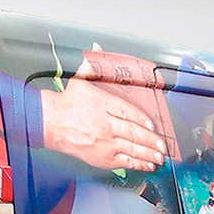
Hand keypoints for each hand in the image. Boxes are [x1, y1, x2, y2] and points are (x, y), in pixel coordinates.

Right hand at [40, 47, 165, 170]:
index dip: (143, 119)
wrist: (49, 124)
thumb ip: (92, 65)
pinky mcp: (100, 158)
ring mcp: (103, 144)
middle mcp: (105, 125)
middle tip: (164, 145)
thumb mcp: (80, 81)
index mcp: (103, 105)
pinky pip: (123, 162)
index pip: (129, 112)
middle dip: (152, 141)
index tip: (153, 125)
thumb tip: (96, 48)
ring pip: (132, 149)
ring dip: (149, 155)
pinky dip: (137, 164)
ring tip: (160, 157)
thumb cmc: (66, 104)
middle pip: (134, 133)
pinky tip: (147, 165)